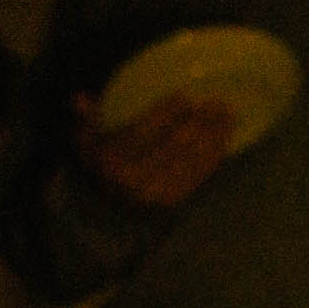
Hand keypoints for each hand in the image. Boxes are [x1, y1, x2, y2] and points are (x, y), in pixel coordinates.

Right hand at [72, 91, 234, 208]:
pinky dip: (216, 153)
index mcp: (112, 161)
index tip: (185, 96)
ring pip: (191, 158)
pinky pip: (200, 174)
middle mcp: (135, 178)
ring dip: (213, 135)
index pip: (143, 133)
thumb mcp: (86, 144)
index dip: (166, 114)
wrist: (109, 211)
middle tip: (216, 101)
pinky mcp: (176, 200)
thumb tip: (81, 97)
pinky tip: (226, 136)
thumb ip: (86, 120)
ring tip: (228, 113)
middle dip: (197, 122)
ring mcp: (158, 192)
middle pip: (173, 145)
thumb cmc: (101, 166)